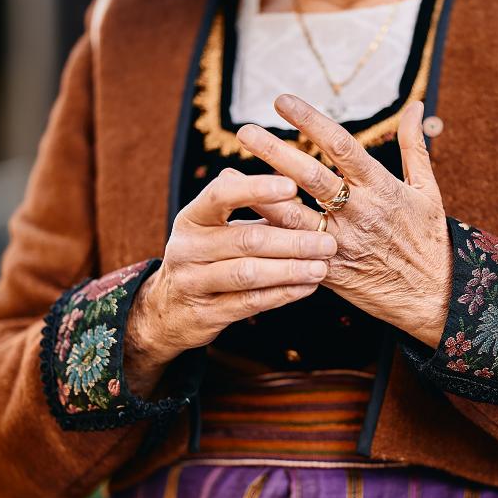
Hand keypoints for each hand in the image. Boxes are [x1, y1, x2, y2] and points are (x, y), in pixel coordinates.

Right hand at [124, 169, 337, 390]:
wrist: (170, 310)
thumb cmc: (208, 258)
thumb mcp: (216, 229)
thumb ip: (250, 210)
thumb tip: (294, 183)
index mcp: (192, 218)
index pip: (220, 194)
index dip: (256, 189)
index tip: (293, 186)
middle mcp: (187, 248)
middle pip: (246, 240)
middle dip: (292, 240)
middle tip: (328, 241)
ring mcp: (193, 283)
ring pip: (249, 274)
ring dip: (291, 270)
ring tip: (322, 266)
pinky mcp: (206, 313)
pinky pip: (251, 302)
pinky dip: (283, 294)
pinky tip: (308, 287)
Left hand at [236, 96, 450, 347]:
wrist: (435, 298)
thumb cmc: (431, 241)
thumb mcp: (429, 191)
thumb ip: (415, 147)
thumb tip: (417, 106)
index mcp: (382, 188)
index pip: (342, 146)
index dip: (311, 121)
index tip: (283, 101)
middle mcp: (359, 214)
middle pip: (310, 177)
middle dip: (274, 152)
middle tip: (244, 131)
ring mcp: (341, 244)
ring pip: (293, 216)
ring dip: (258, 195)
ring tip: (226, 175)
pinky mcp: (329, 271)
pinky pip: (293, 253)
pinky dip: (267, 237)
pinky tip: (241, 223)